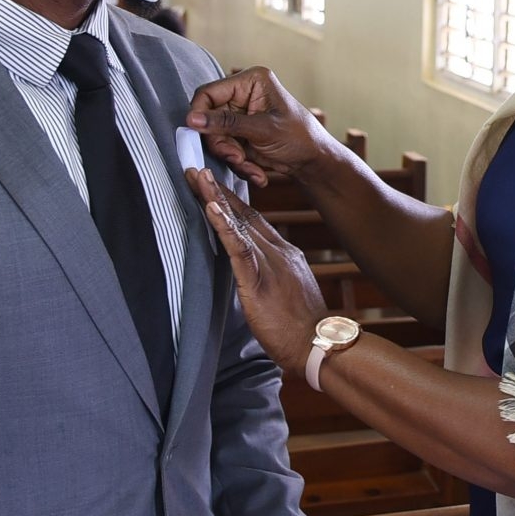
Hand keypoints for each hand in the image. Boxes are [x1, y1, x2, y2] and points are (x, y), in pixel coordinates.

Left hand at [185, 167, 328, 368]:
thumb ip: (273, 277)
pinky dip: (224, 226)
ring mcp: (270, 264)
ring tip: (197, 177)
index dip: (233, 202)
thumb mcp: (288, 294)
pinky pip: (238, 248)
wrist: (318, 345)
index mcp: (286, 254)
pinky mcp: (258, 280)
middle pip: (244, 215)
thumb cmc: (302, 328)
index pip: (255, 222)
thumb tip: (257, 274)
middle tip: (196, 170)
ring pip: (239, 225)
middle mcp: (280, 252)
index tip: (214, 185)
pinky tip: (211, 208)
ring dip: (216, 199)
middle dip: (219, 192)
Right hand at [186, 68, 327, 187]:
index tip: (196, 132)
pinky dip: (238, 163)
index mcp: (250, 81)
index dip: (199, 113)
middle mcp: (242, 96)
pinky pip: (226, 150)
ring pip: (215, 137)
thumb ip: (226, 123)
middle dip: (222, 143)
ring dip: (231, 157)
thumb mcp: (263, 129)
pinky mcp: (240, 135)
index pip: (209, 93)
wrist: (314, 162)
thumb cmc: (300, 137)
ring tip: (250, 167)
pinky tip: (257, 172)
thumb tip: (192, 119)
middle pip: (209, 119)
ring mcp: (240, 117)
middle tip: (236, 157)